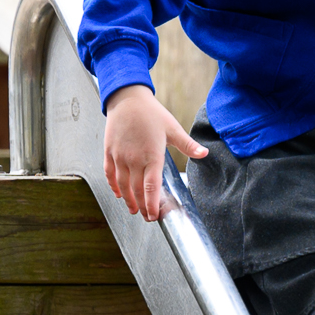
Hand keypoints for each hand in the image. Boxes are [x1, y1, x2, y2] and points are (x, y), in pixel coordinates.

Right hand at [101, 84, 206, 220]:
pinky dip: (113, 185)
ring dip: (127, 199)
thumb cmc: (151, 113)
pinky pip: (109, 173)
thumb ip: (188, 145)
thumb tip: (204, 154)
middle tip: (145, 217)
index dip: (152, 204)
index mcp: (152, 155)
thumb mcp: (172, 128)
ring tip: (132, 209)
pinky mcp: (109, 151)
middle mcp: (134, 159)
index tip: (153, 215)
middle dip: (141, 206)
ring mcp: (119, 156)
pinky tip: (118, 193)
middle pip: (136, 190)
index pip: (151, 187)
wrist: (127, 98)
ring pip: (122, 185)